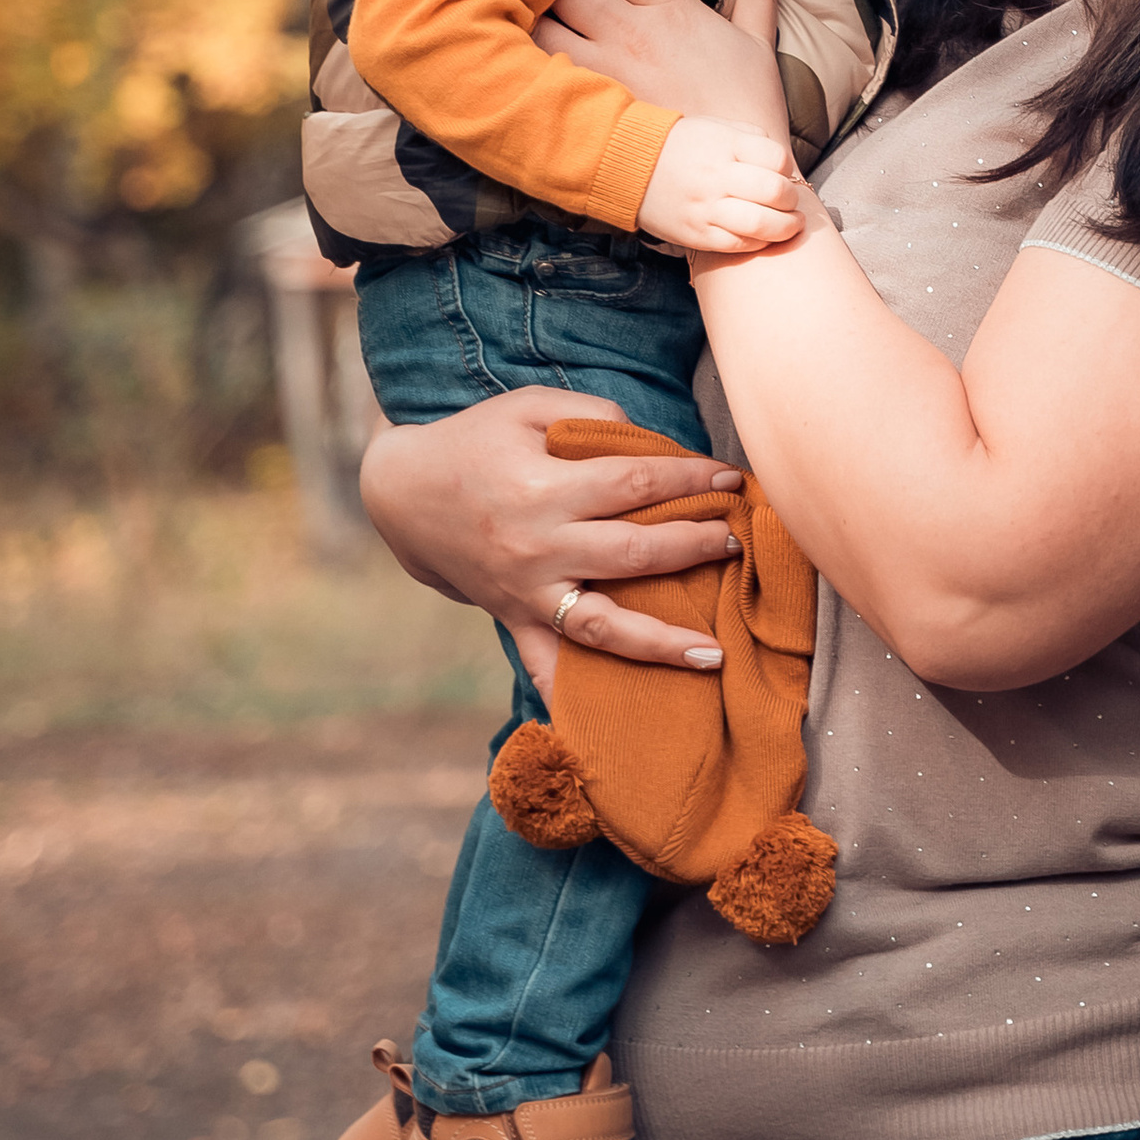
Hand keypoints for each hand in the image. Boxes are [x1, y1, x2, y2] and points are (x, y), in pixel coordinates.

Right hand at [357, 386, 746, 676]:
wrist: (403, 493)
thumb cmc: (476, 441)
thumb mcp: (530, 407)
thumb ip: (596, 417)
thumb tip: (655, 445)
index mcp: (544, 489)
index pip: (637, 485)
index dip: (690, 481)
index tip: (731, 480)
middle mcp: (537, 548)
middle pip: (634, 554)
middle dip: (695, 547)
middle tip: (736, 541)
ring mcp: (525, 593)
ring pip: (602, 627)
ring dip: (661, 642)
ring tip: (715, 654)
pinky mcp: (513, 619)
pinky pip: (546, 665)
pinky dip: (576, 697)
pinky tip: (613, 732)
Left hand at [538, 0, 794, 134]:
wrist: (735, 179)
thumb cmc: (746, 109)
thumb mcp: (757, 40)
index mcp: (669, 7)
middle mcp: (629, 32)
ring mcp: (601, 69)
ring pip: (541, 18)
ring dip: (530, 5)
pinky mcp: (584, 104)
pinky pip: (536, 66)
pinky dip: (521, 50)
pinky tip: (514, 45)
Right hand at [635, 114, 809, 256]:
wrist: (628, 166)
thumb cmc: (680, 145)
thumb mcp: (715, 127)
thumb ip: (750, 138)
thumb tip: (783, 163)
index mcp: (725, 146)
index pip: (776, 158)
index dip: (787, 168)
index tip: (783, 173)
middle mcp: (717, 177)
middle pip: (774, 192)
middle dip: (791, 200)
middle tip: (791, 202)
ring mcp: (706, 208)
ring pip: (760, 224)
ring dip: (785, 227)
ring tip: (791, 224)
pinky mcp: (697, 234)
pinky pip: (738, 245)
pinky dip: (759, 243)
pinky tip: (764, 236)